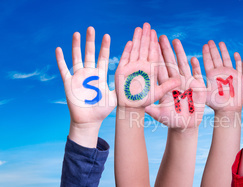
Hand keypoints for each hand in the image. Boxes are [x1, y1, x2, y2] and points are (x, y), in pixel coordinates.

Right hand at [55, 27, 115, 146]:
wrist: (90, 121)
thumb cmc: (103, 110)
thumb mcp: (116, 97)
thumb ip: (123, 88)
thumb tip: (137, 81)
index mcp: (100, 75)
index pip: (103, 57)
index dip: (104, 47)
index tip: (107, 35)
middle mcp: (89, 73)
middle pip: (89, 53)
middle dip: (90, 41)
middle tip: (92, 28)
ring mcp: (78, 77)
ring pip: (77, 58)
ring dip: (76, 46)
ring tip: (77, 33)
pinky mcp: (69, 83)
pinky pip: (64, 69)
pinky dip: (61, 60)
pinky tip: (59, 49)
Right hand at [115, 23, 178, 108]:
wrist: (131, 108)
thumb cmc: (145, 102)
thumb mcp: (159, 93)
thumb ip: (168, 86)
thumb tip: (179, 81)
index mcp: (151, 70)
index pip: (154, 54)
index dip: (156, 44)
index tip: (158, 34)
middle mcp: (142, 67)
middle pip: (145, 49)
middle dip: (146, 37)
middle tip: (148, 24)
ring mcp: (132, 67)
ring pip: (135, 50)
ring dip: (137, 39)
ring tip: (139, 28)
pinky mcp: (122, 71)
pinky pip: (125, 58)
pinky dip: (127, 50)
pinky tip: (130, 41)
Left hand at [145, 36, 205, 128]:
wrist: (186, 125)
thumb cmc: (172, 121)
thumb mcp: (161, 115)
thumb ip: (152, 110)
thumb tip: (142, 106)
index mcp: (165, 86)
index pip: (159, 69)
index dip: (156, 57)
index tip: (151, 46)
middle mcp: (175, 82)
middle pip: (170, 62)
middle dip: (166, 49)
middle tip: (161, 36)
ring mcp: (187, 83)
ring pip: (182, 64)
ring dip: (179, 52)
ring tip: (175, 40)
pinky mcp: (198, 86)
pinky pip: (197, 74)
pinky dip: (196, 67)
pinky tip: (194, 58)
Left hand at [203, 41, 242, 111]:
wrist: (227, 110)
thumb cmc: (214, 103)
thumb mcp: (204, 93)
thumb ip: (197, 84)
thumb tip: (189, 76)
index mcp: (211, 75)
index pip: (208, 61)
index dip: (206, 53)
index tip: (204, 45)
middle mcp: (220, 72)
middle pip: (216, 58)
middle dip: (214, 49)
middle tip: (211, 41)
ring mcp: (229, 74)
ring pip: (227, 59)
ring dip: (224, 51)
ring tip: (221, 43)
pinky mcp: (238, 77)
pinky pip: (239, 67)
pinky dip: (239, 61)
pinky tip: (238, 55)